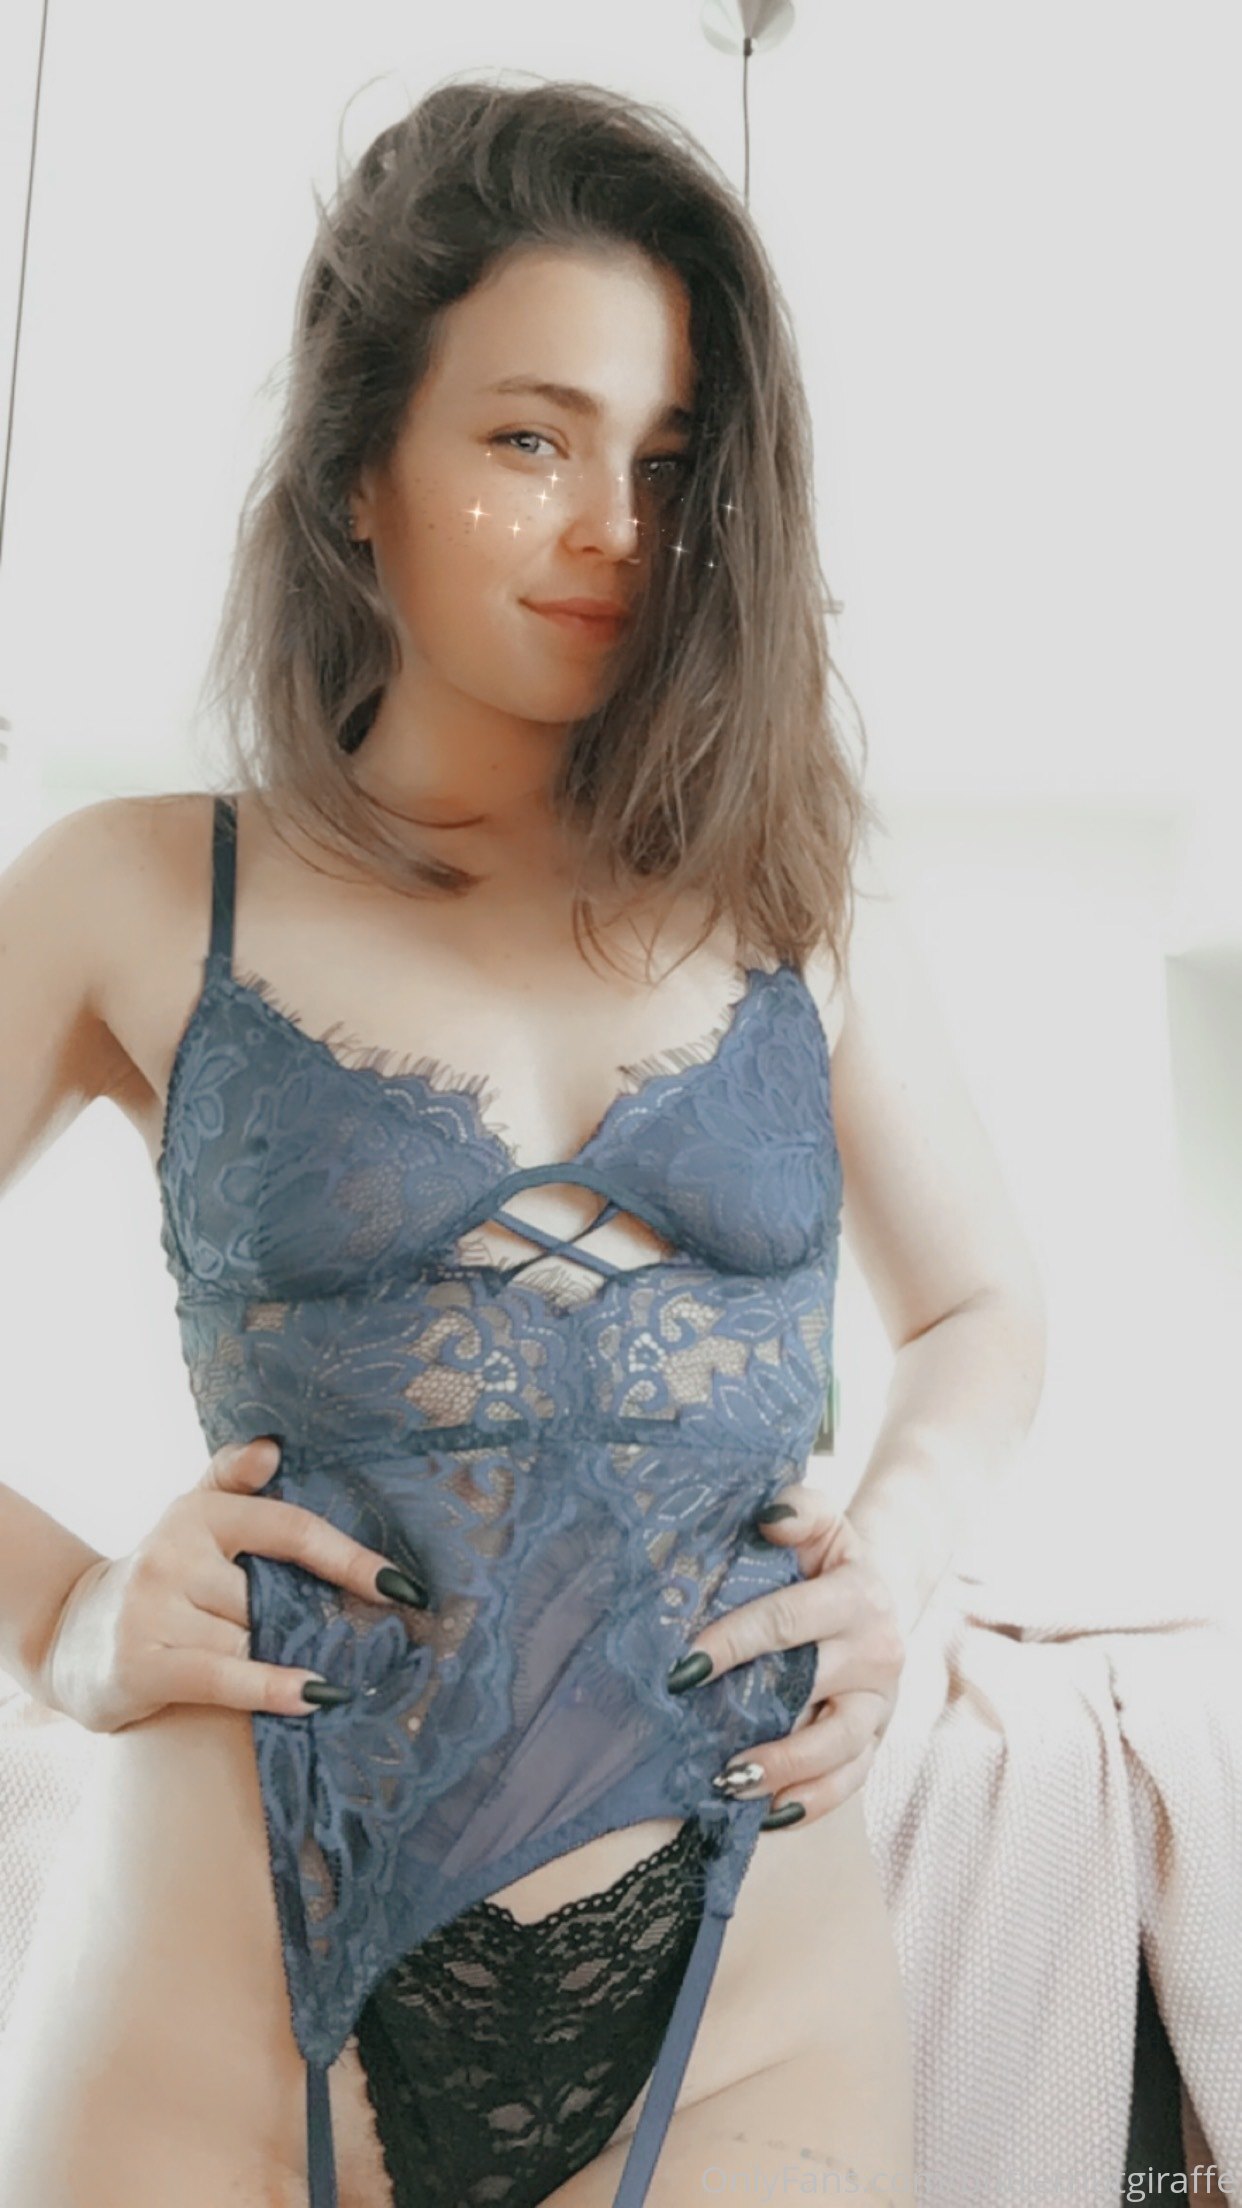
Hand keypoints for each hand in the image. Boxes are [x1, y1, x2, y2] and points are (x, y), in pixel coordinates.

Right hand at [35, 1438, 429, 1735]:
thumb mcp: (191, 1520)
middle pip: (274, 1594)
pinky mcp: (140, 1661)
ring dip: (285, 1658)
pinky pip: (227, 1675)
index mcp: (197, 1513)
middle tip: (364, 1648)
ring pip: (252, 1637)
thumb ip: (231, 1480)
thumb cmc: (160, 1580)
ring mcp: (152, 1606)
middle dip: (313, 1622)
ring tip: (315, 1674)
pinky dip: (275, 1687)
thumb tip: (273, 1448)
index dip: (351, 1558)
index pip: (289, 1528)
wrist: (68, 1638)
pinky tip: (318, 1695)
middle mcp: (172, 1552)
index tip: (404, 1587)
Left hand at [678, 1481, 906, 1828]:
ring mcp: (881, 1700)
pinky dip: (813, 1802)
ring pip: (838, 1746)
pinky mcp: (877, 1737)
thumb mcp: (820, 1521)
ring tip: (731, 1782)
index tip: (682, 1669)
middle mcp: (878, 1650)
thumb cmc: (827, 1557)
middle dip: (755, 1717)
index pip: (789, 1621)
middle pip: (812, 1688)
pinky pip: (851, 1780)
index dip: (733, 1644)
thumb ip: (797, 1508)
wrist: (881, 1589)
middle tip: (697, 1737)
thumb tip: (768, 1515)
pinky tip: (770, 1815)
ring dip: (784, 1770)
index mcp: (858, 1594)